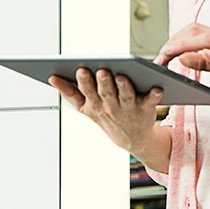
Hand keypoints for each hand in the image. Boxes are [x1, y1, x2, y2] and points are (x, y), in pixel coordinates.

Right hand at [48, 68, 162, 153]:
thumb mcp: (84, 107)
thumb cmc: (106, 115)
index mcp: (93, 104)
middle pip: (104, 92)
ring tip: (122, 75)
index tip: (78, 70)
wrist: (131, 138)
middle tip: (99, 70)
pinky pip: (150, 101)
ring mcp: (128, 108)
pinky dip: (154, 95)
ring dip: (124, 86)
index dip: (81, 82)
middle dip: (101, 82)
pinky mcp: (145, 108)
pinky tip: (157, 87)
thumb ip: (69, 92)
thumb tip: (52, 78)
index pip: (85, 92)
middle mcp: (110, 106)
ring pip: (125, 95)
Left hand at [157, 23, 209, 101]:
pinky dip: (209, 53)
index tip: (161, 53)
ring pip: (204, 38)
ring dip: (182, 45)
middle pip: (194, 29)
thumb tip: (182, 57)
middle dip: (172, 41)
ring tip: (166, 54)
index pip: (192, 31)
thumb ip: (206, 62)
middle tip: (158, 57)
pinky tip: (196, 55)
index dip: (174, 39)